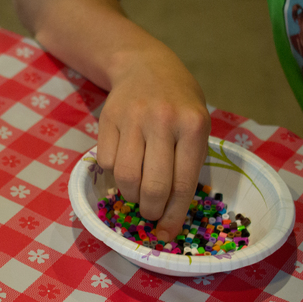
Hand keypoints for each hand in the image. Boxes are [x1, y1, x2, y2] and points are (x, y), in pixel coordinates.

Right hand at [95, 45, 210, 241]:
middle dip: (151, 211)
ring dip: (130, 195)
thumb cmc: (178, 104)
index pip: (183, 184)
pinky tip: (124, 166)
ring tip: (136, 191)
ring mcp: (132, 119)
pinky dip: (114, 174)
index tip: (166, 235)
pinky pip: (107, 163)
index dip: (173, 216)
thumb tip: (170, 213)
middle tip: (150, 214)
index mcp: (193, 126)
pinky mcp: (107, 120)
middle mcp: (163, 121)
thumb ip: (186, 163)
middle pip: (153, 186)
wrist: (145, 66)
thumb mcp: (196, 125)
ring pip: (126, 178)